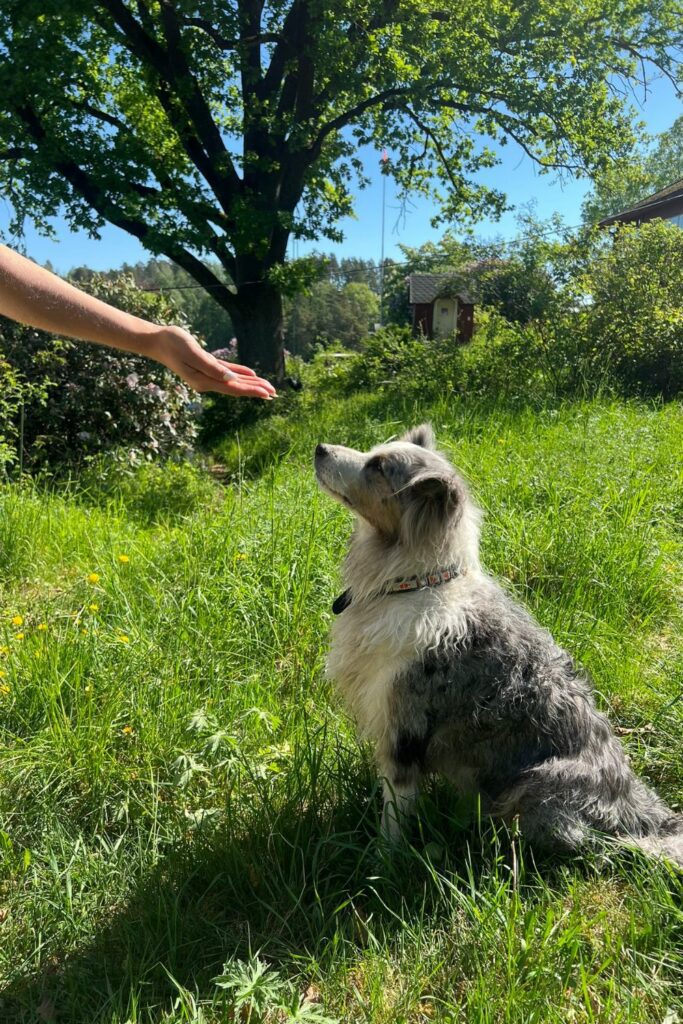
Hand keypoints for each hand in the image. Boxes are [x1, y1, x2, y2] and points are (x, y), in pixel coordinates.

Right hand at [148, 325, 276, 398]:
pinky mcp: (206, 366)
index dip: (252, 390)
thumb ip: (212, 368)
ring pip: (233, 381)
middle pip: (236, 388)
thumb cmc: (173, 344)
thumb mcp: (193, 353)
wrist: (156, 340)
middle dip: (256, 390)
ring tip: (267, 387)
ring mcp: (206, 375)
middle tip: (275, 393)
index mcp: (204, 381)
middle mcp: (206, 381)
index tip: (268, 393)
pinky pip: (227, 372)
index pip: (233, 388)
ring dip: (250, 383)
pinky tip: (251, 375)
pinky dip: (239, 373)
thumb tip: (231, 380)